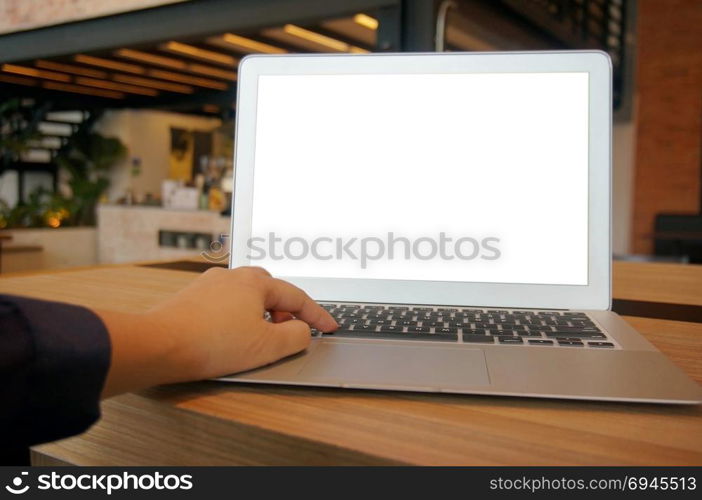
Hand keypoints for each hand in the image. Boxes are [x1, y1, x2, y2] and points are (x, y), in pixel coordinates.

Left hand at [97, 266, 337, 397]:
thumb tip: (303, 331)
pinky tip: (231, 337)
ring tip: (261, 337)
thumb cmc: (212, 343)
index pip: (296, 297)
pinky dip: (237, 318)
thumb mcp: (268, 346)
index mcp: (255, 282)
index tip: (329, 327)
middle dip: (286, 310)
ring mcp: (208, 285)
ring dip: (260, 314)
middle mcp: (232, 276)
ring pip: (245, 296)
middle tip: (292, 331)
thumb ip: (296, 337)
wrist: (159, 345)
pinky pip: (224, 305)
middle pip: (270, 290)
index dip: (317, 315)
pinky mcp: (190, 299)